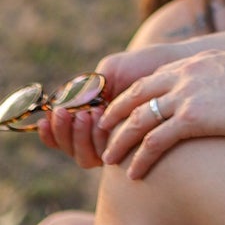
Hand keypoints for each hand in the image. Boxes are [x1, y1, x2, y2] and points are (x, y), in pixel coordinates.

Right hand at [34, 45, 190, 166]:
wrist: (177, 69)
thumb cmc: (144, 67)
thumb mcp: (111, 72)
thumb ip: (87, 88)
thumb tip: (63, 105)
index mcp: (93, 120)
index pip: (64, 136)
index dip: (52, 133)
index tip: (47, 118)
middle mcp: (103, 138)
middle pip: (71, 150)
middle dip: (65, 133)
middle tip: (68, 114)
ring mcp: (118, 147)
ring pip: (85, 157)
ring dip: (79, 137)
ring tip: (86, 114)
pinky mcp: (133, 153)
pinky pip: (105, 157)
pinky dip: (97, 142)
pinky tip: (98, 121)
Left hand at [98, 48, 224, 179]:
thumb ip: (220, 75)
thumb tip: (222, 88)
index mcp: (195, 61)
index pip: (152, 77)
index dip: (133, 95)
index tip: (122, 110)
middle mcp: (184, 75)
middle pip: (136, 95)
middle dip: (115, 115)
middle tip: (103, 131)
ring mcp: (186, 96)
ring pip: (138, 120)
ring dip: (120, 141)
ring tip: (109, 158)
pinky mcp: (191, 119)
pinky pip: (154, 141)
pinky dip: (140, 158)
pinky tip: (134, 173)